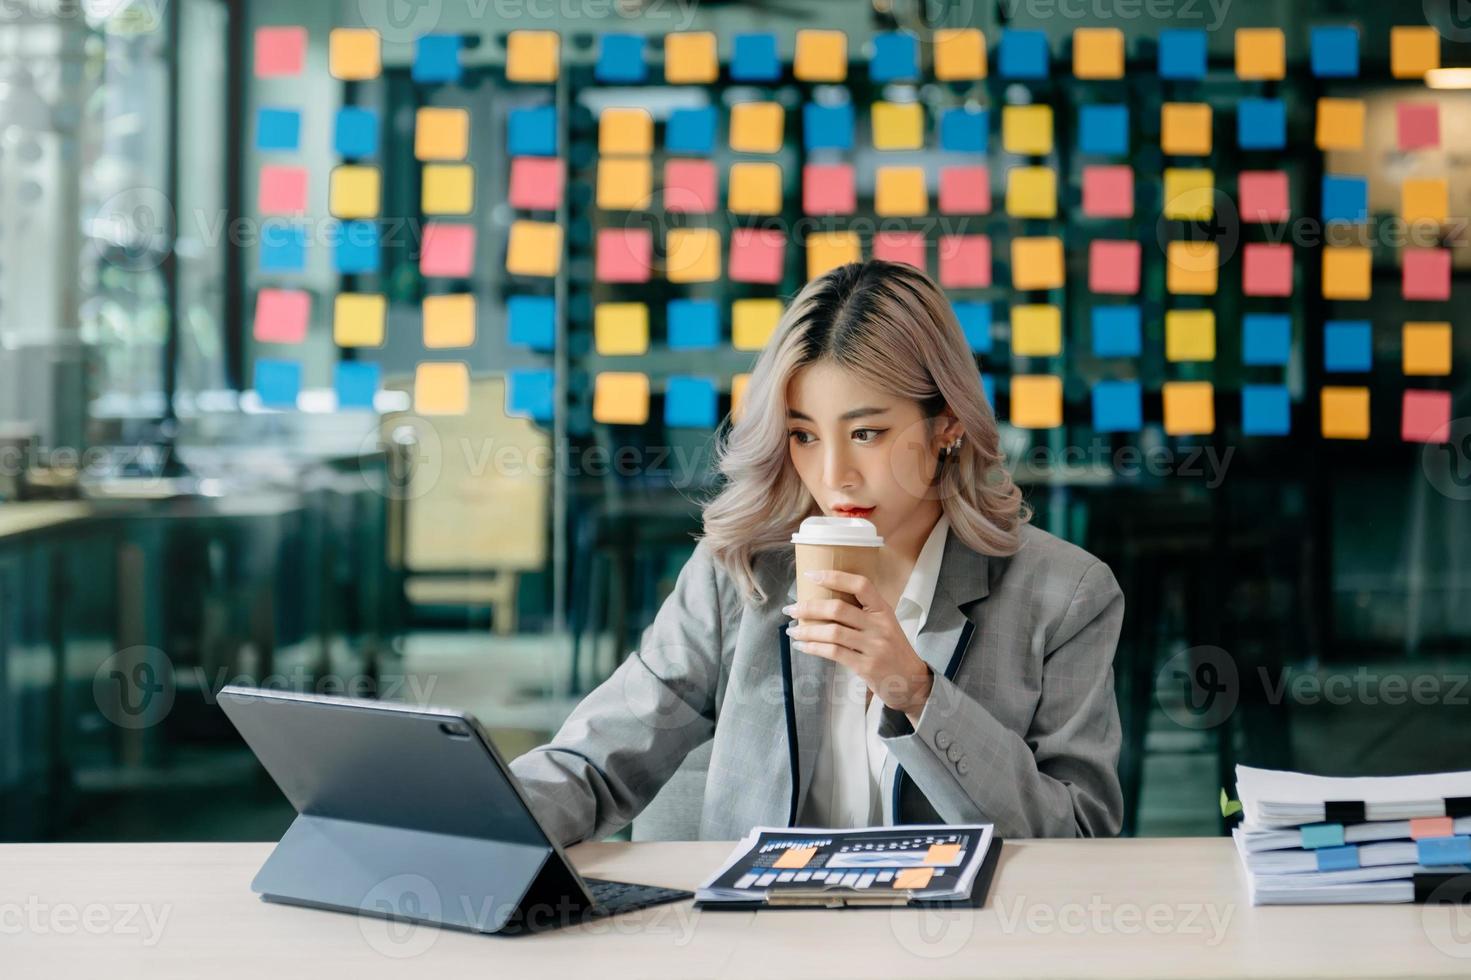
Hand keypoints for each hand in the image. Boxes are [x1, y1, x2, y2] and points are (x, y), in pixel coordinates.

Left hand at [782, 569, 933, 724]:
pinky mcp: (866, 667)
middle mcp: (880, 626)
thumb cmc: (892, 650)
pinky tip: (803, 645)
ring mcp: (874, 647)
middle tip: (791, 609)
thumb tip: (823, 602)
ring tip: (792, 629)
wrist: (911, 682)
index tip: (811, 575)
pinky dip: (814, 648)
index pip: (861, 585)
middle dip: (809, 607)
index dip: (835, 577)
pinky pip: (834, 653)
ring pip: (832, 632)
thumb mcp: (884, 625)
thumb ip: (863, 613)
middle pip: (839, 609)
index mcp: (884, 610)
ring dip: (807, 629)